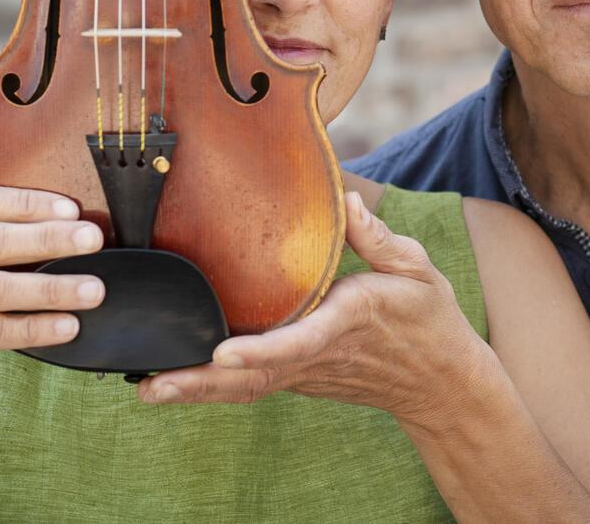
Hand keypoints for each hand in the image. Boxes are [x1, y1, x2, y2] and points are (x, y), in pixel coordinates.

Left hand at [139, 191, 498, 432]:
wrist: (441, 382)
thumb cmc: (428, 317)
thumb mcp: (416, 268)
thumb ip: (376, 236)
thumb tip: (344, 199)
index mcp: (350, 319)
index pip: (300, 341)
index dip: (261, 350)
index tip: (223, 352)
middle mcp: (321, 352)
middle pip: (256, 376)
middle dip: (203, 383)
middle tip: (152, 384)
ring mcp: (308, 373)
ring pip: (247, 388)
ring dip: (198, 391)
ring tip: (149, 389)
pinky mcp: (301, 380)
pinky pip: (253, 386)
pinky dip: (214, 388)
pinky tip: (177, 382)